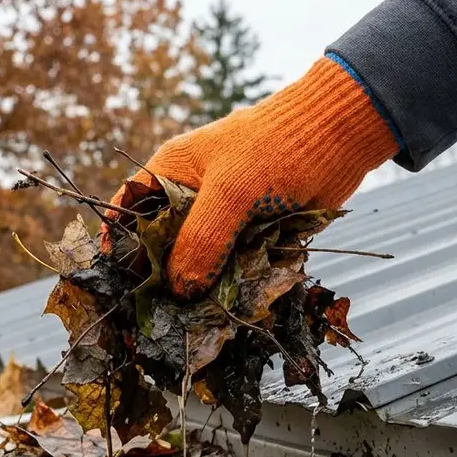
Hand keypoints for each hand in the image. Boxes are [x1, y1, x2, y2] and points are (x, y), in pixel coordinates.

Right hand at [105, 56, 399, 297]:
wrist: (340, 137)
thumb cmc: (275, 148)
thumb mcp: (231, 193)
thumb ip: (201, 240)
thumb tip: (178, 289)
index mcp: (172, 172)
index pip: (130, 208)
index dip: (118, 242)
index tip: (116, 279)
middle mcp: (193, 196)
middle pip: (164, 244)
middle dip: (162, 276)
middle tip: (159, 312)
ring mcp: (225, 218)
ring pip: (201, 261)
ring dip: (200, 287)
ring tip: (194, 319)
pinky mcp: (254, 235)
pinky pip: (235, 267)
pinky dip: (234, 285)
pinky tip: (230, 307)